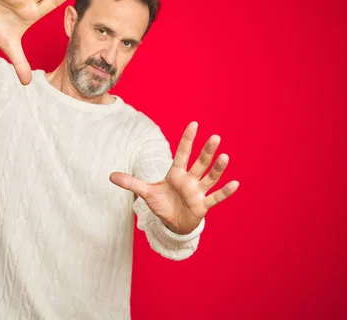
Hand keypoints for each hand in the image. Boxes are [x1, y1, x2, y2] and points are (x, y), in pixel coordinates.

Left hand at [110, 121, 239, 234]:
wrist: (172, 223)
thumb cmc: (162, 203)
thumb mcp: (145, 193)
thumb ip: (130, 183)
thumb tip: (110, 175)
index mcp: (176, 174)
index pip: (182, 153)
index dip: (187, 140)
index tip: (194, 124)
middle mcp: (189, 180)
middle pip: (199, 163)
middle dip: (206, 151)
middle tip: (215, 137)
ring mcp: (197, 192)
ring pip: (209, 178)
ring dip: (217, 169)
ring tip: (225, 157)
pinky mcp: (202, 205)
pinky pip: (215, 197)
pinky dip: (224, 192)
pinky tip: (235, 183)